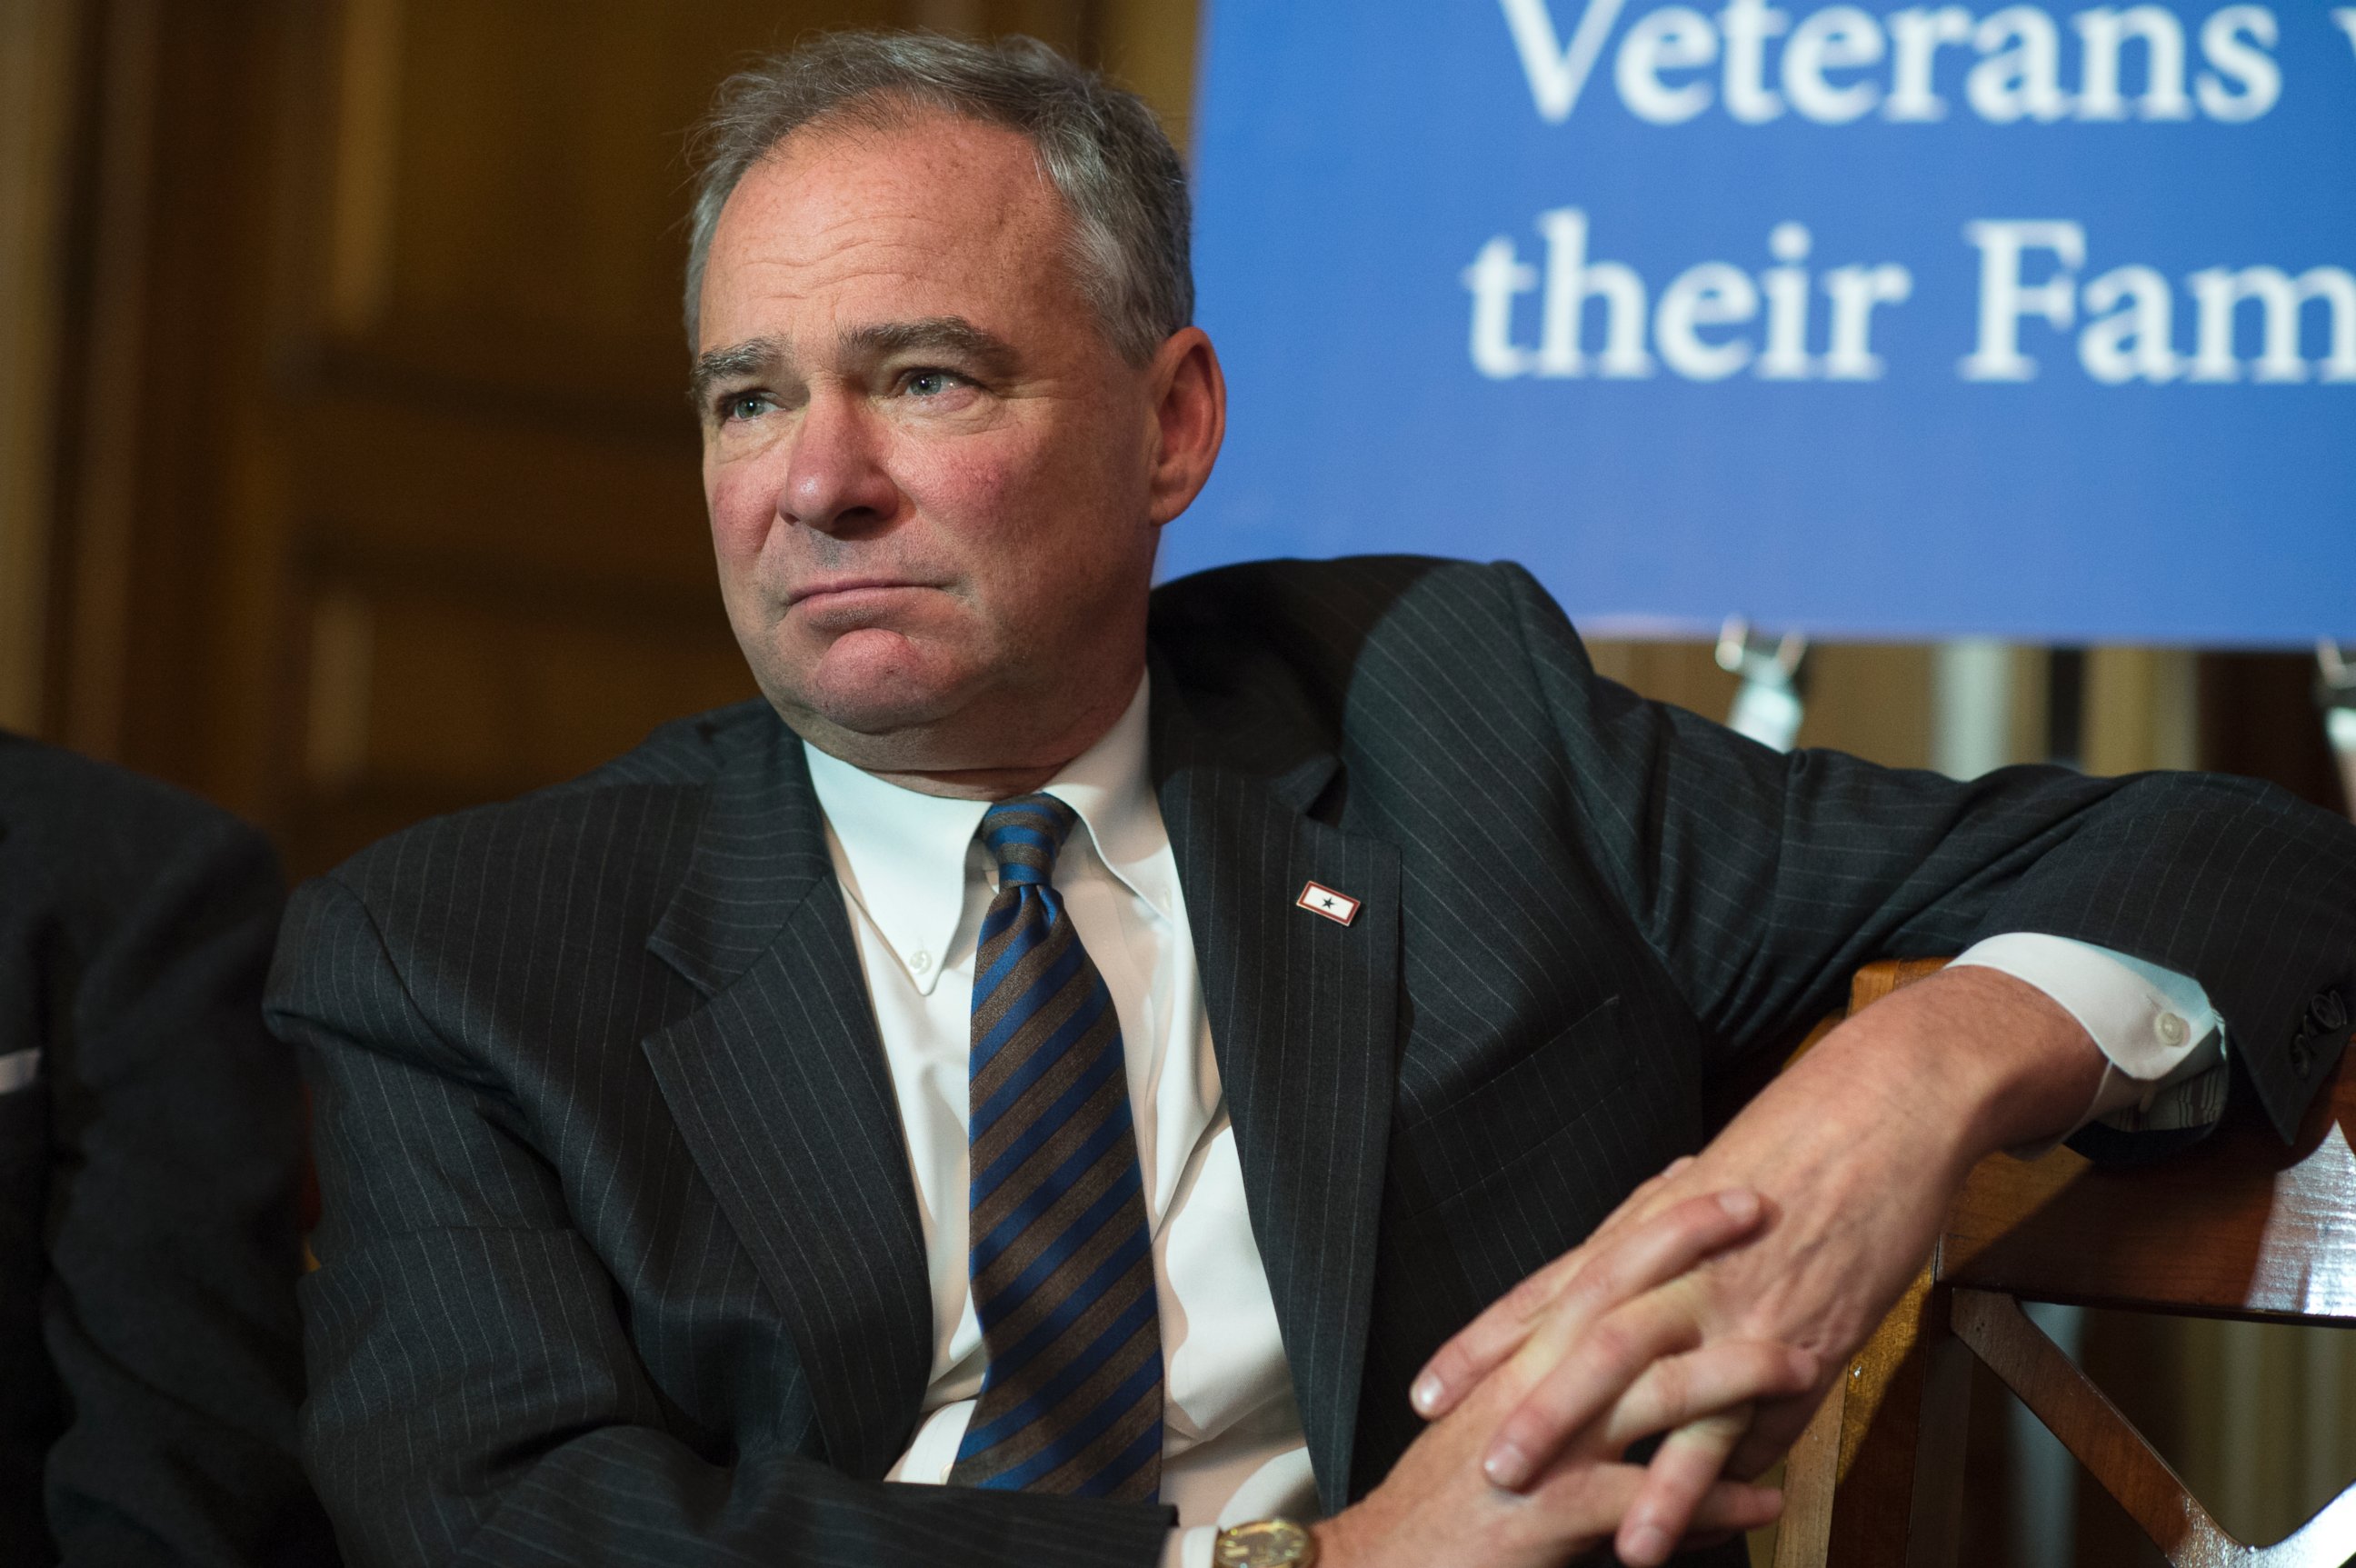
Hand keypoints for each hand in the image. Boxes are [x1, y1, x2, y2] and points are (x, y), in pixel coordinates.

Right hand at [1312, 1188, 1813, 1567]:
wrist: (1384, 1566)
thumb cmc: (1446, 1503)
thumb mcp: (1498, 1424)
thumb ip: (1556, 1390)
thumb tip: (1617, 1363)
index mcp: (1520, 1357)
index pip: (1591, 1264)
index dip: (1645, 1216)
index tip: (1699, 1174)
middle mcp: (1531, 1382)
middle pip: (1619, 1292)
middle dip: (1691, 1245)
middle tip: (1758, 1206)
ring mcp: (1546, 1443)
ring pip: (1651, 1387)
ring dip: (1735, 1371)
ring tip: (1803, 1363)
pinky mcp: (1555, 1510)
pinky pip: (1651, 1494)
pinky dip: (1715, 1499)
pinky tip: (1765, 1501)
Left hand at [1410, 967, 2105, 1564]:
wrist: (1877, 1112)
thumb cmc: (1779, 1146)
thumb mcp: (1685, 1191)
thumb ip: (1633, 1248)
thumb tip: (1585, 1294)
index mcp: (1639, 1235)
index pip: (1542, 1296)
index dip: (1482, 1348)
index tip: (1425, 1396)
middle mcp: (1680, 1274)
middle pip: (1598, 1348)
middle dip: (1546, 1417)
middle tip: (1494, 1473)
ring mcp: (1746, 1309)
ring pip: (1686, 1397)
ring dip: (1654, 1478)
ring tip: (1624, 1546)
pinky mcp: (1812, 1339)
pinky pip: (1770, 1421)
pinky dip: (1746, 1478)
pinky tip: (1719, 1528)